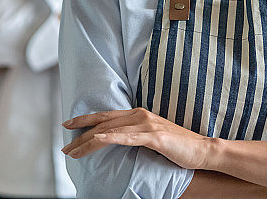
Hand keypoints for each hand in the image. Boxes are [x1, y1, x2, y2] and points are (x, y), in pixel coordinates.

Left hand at [62, 108, 213, 169]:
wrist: (202, 149)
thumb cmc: (178, 146)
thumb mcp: (152, 137)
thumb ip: (136, 135)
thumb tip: (118, 141)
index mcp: (140, 114)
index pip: (106, 116)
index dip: (86, 119)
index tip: (68, 125)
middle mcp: (141, 115)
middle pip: (104, 123)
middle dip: (81, 135)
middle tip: (65, 147)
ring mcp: (147, 125)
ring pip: (110, 131)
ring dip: (88, 142)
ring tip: (73, 152)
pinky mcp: (154, 136)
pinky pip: (127, 137)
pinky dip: (109, 139)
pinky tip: (97, 142)